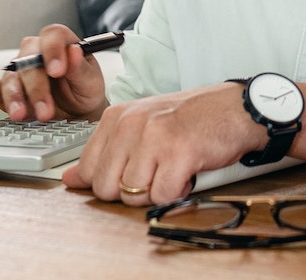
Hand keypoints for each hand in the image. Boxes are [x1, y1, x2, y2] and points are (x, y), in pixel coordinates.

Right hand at [0, 24, 106, 122]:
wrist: (77, 113)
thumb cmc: (84, 91)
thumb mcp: (90, 82)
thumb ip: (80, 68)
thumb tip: (74, 51)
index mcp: (60, 44)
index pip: (53, 35)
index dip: (53, 50)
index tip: (58, 71)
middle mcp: (36, 54)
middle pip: (29, 60)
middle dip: (36, 87)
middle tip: (46, 110)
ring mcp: (18, 71)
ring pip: (10, 76)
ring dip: (14, 97)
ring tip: (21, 116)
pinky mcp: (3, 90)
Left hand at [62, 82, 265, 205]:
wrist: (235, 108)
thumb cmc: (190, 118)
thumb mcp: (141, 126)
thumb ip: (105, 152)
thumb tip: (70, 179)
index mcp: (117, 116)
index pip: (88, 169)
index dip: (111, 181)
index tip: (133, 171)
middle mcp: (131, 124)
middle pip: (107, 187)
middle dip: (131, 190)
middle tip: (155, 171)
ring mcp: (154, 138)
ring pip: (133, 195)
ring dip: (156, 191)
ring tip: (172, 169)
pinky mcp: (178, 154)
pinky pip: (162, 196)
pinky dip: (177, 192)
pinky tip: (186, 173)